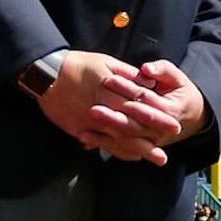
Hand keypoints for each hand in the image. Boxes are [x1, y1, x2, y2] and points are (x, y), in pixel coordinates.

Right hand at [37, 50, 180, 164]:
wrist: (46, 75)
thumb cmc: (79, 65)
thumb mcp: (106, 63)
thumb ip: (128, 74)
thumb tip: (149, 81)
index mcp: (112, 89)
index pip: (140, 105)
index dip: (158, 116)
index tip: (174, 125)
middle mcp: (103, 107)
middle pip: (132, 125)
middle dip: (151, 138)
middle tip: (167, 152)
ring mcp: (90, 120)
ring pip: (118, 138)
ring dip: (138, 149)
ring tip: (155, 158)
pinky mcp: (79, 128)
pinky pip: (101, 142)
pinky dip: (116, 150)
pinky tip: (131, 156)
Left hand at [98, 60, 208, 149]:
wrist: (192, 116)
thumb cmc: (181, 92)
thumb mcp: (178, 77)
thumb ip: (163, 70)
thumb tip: (145, 69)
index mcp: (169, 110)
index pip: (143, 99)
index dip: (126, 89)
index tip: (108, 79)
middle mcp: (160, 130)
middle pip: (132, 124)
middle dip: (112, 118)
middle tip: (93, 110)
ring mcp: (151, 141)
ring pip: (126, 140)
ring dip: (104, 138)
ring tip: (83, 132)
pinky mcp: (143, 146)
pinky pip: (123, 149)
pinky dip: (105, 146)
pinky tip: (87, 141)